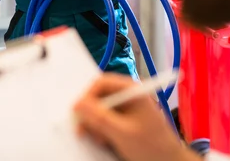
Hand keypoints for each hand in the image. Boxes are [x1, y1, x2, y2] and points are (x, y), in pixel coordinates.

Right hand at [74, 73, 199, 160]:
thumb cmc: (152, 147)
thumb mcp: (122, 133)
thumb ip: (100, 117)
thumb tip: (78, 104)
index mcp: (132, 90)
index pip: (102, 82)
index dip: (87, 95)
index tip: (77, 112)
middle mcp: (129, 96)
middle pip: (99, 96)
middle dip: (91, 114)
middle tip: (85, 131)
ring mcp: (127, 109)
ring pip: (100, 110)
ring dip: (96, 125)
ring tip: (102, 140)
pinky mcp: (125, 122)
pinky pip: (106, 121)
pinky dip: (102, 131)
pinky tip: (106, 141)